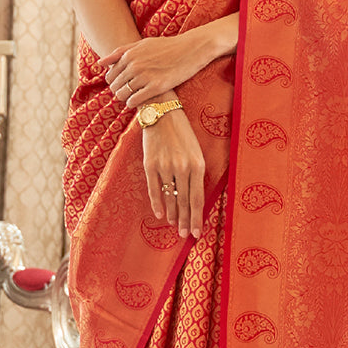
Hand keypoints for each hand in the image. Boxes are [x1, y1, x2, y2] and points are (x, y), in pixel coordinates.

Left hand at [98, 32, 208, 108]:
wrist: (192, 48)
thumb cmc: (167, 46)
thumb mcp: (142, 44)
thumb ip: (121, 52)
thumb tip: (100, 63)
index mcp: (129, 54)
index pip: (110, 75)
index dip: (113, 83)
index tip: (122, 85)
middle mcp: (134, 64)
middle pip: (115, 86)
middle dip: (119, 92)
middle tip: (128, 94)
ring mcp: (145, 76)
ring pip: (123, 94)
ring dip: (125, 99)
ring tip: (133, 98)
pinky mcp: (156, 86)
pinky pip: (135, 101)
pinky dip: (133, 104)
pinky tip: (138, 103)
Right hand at [142, 109, 204, 238]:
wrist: (161, 112)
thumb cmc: (182, 132)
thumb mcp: (196, 151)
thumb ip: (196, 173)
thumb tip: (194, 197)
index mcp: (197, 165)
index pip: (197, 199)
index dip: (196, 218)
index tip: (196, 233)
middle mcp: (182, 168)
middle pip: (184, 202)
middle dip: (184, 221)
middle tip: (184, 235)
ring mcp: (165, 167)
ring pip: (169, 197)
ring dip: (172, 214)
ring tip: (173, 225)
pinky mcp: (150, 164)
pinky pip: (154, 189)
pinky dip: (157, 203)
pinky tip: (160, 214)